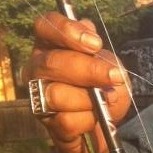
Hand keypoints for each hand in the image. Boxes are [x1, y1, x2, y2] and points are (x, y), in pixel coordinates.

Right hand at [22, 12, 130, 152]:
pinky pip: (66, 121)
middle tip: (115, 76)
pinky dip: (88, 120)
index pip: (45, 26)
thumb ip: (100, 53)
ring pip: (56, 94)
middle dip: (88, 70)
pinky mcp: (48, 122)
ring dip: (89, 99)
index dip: (66, 30)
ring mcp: (39, 96)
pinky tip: (97, 119)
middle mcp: (38, 68)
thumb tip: (91, 39)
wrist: (106, 126)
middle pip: (51, 62)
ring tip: (106, 101)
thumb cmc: (104, 88)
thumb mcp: (110, 66)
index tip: (96, 44)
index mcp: (51, 46)